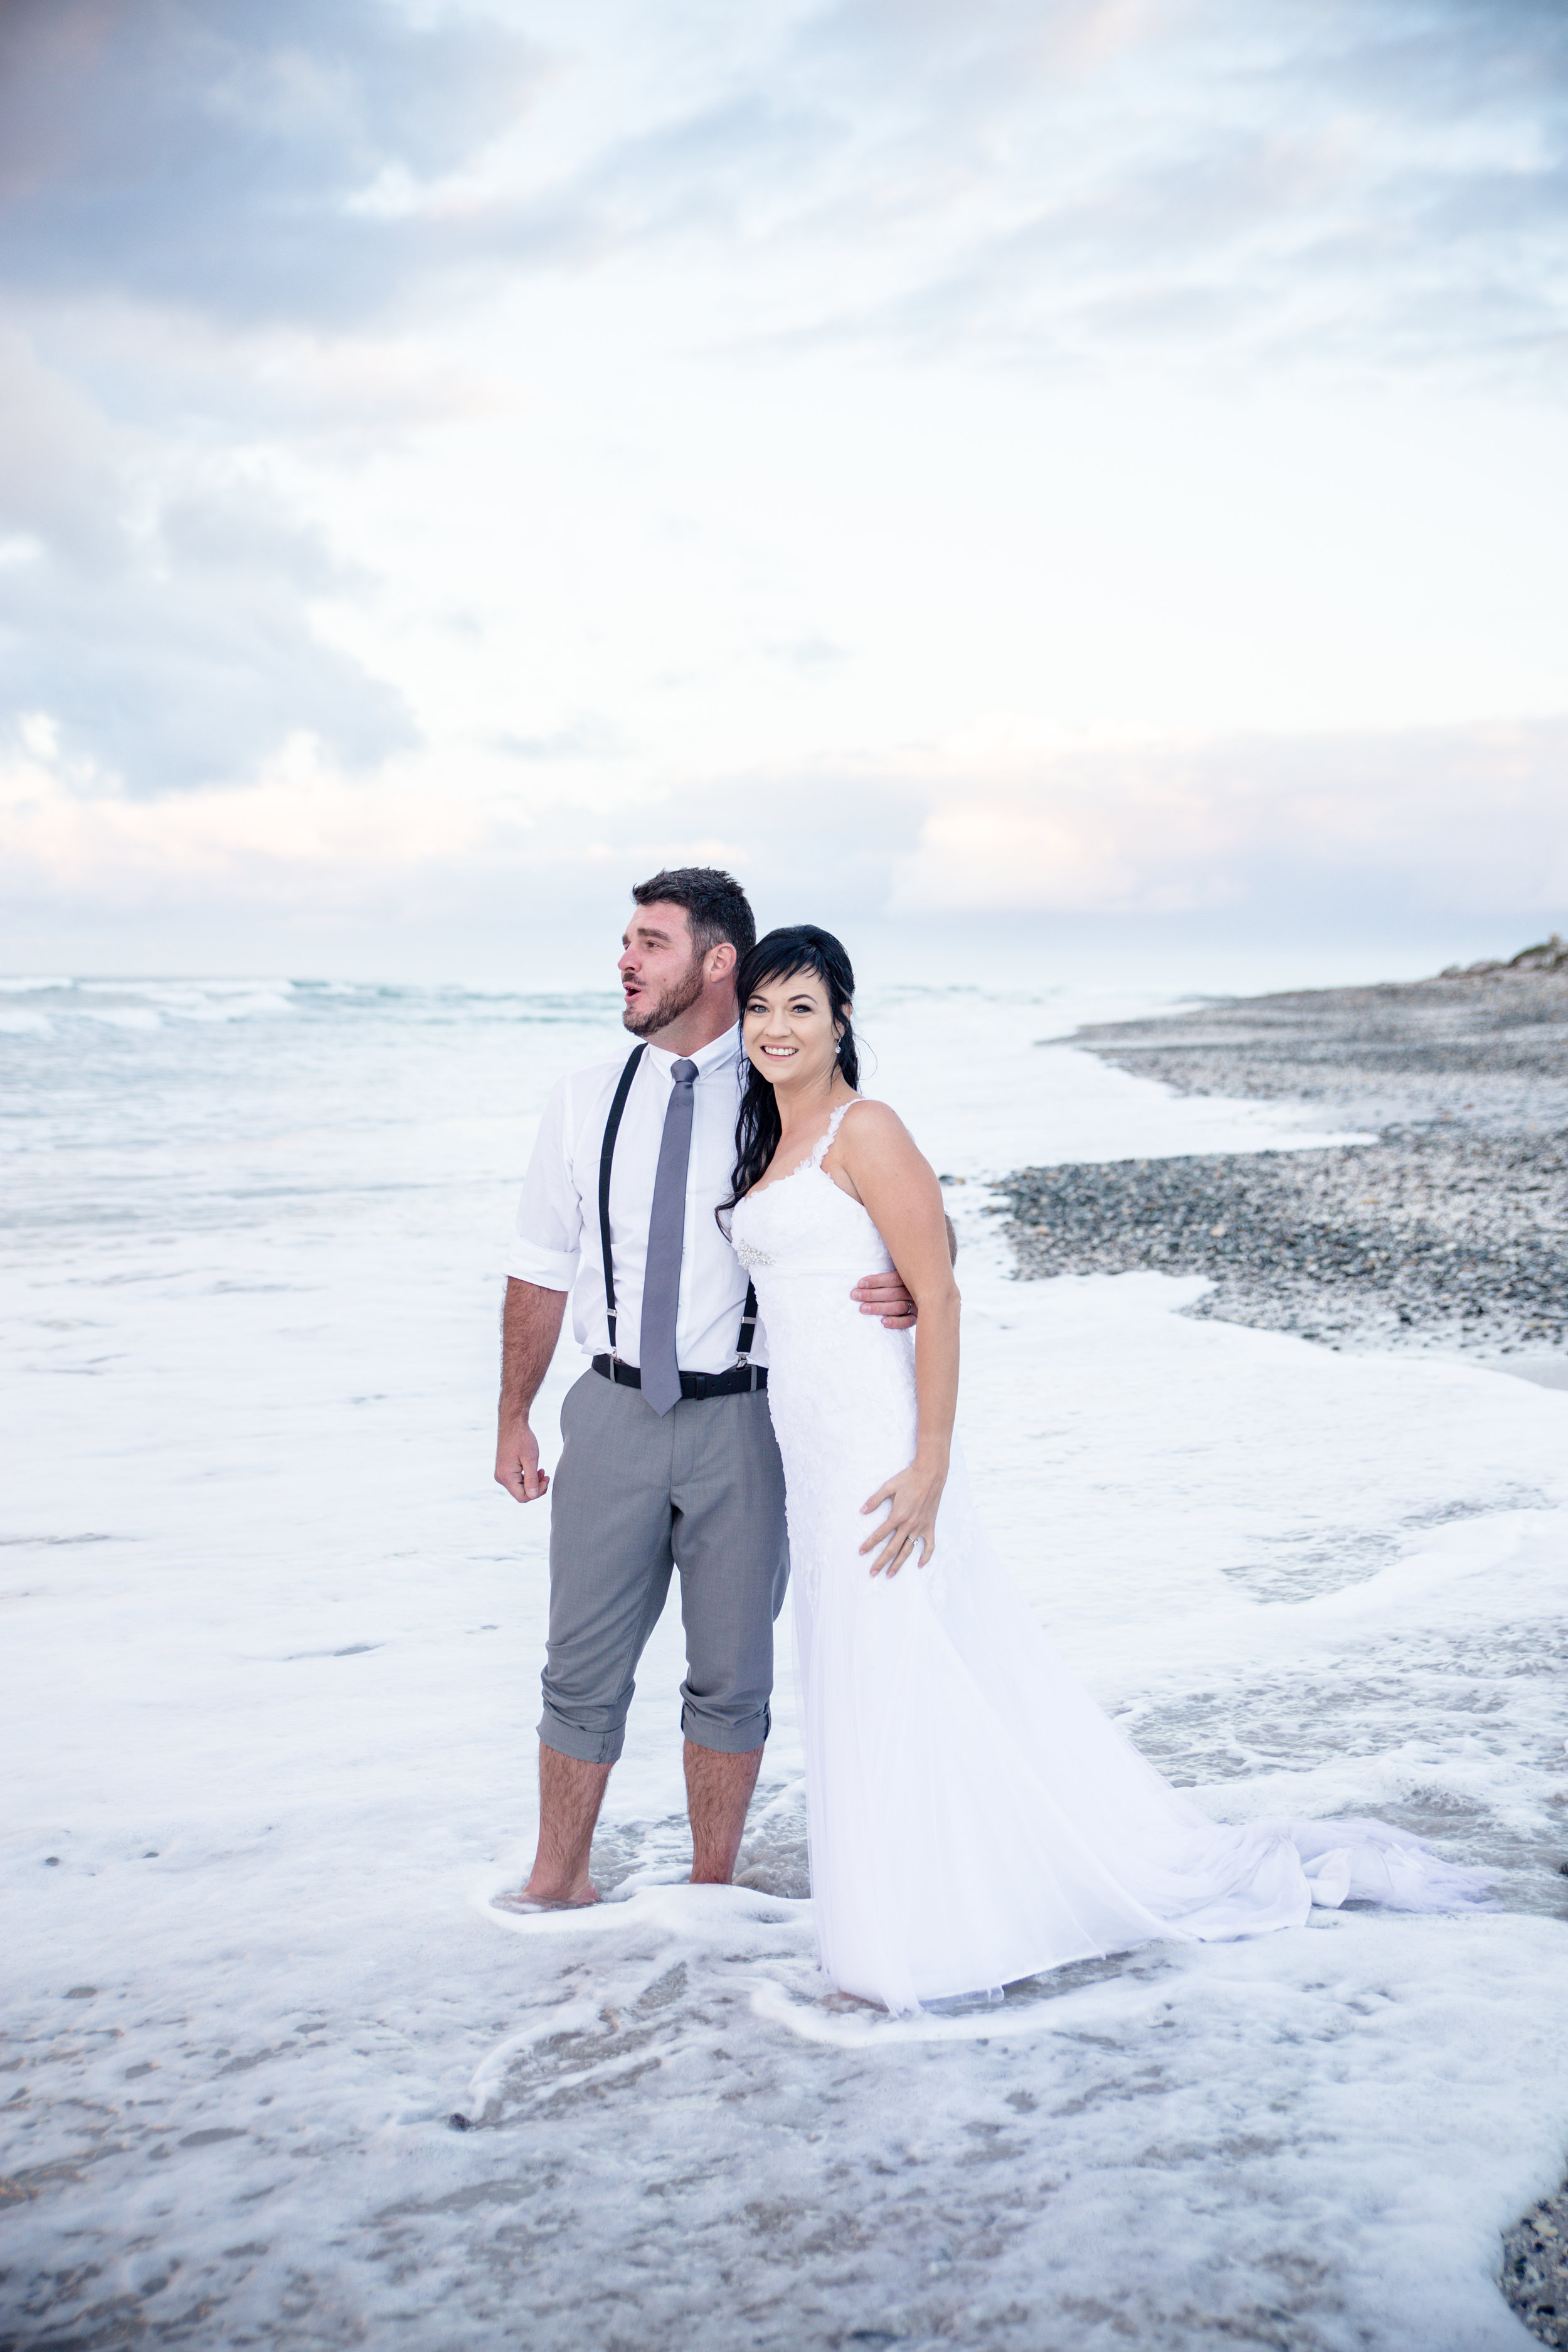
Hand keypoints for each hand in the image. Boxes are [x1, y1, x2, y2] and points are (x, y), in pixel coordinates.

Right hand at [495, 1415, 548, 1502]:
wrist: (512, 1424)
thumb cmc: (522, 1439)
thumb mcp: (531, 1459)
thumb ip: (531, 1479)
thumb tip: (533, 1496)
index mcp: (506, 1476)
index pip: (523, 1497)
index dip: (537, 1493)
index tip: (546, 1480)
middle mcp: (501, 1478)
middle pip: (521, 1493)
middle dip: (536, 1487)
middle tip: (546, 1476)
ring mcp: (501, 1474)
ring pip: (519, 1488)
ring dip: (533, 1482)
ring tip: (542, 1471)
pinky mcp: (504, 1470)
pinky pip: (517, 1481)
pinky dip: (527, 1478)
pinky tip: (536, 1469)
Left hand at [850, 1270, 916, 1328]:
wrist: (921, 1291)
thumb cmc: (899, 1281)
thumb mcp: (896, 1270)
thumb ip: (886, 1268)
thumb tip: (869, 1262)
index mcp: (908, 1277)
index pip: (892, 1279)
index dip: (876, 1281)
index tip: (860, 1283)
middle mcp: (914, 1291)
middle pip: (892, 1294)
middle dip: (872, 1295)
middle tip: (855, 1295)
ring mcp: (916, 1305)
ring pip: (898, 1307)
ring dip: (879, 1308)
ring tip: (863, 1308)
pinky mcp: (916, 1317)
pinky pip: (907, 1321)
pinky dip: (895, 1322)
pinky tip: (883, 1322)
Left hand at [859, 1453, 947, 1575]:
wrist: (931, 1474)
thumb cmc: (909, 1478)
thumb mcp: (888, 1486)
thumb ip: (875, 1500)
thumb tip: (862, 1511)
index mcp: (897, 1516)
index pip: (880, 1534)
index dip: (869, 1544)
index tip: (861, 1552)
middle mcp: (909, 1525)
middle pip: (892, 1548)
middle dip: (881, 1561)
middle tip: (872, 1572)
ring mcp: (920, 1527)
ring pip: (908, 1550)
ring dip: (899, 1563)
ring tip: (890, 1574)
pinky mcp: (930, 1525)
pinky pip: (929, 1545)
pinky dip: (926, 1556)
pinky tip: (920, 1564)